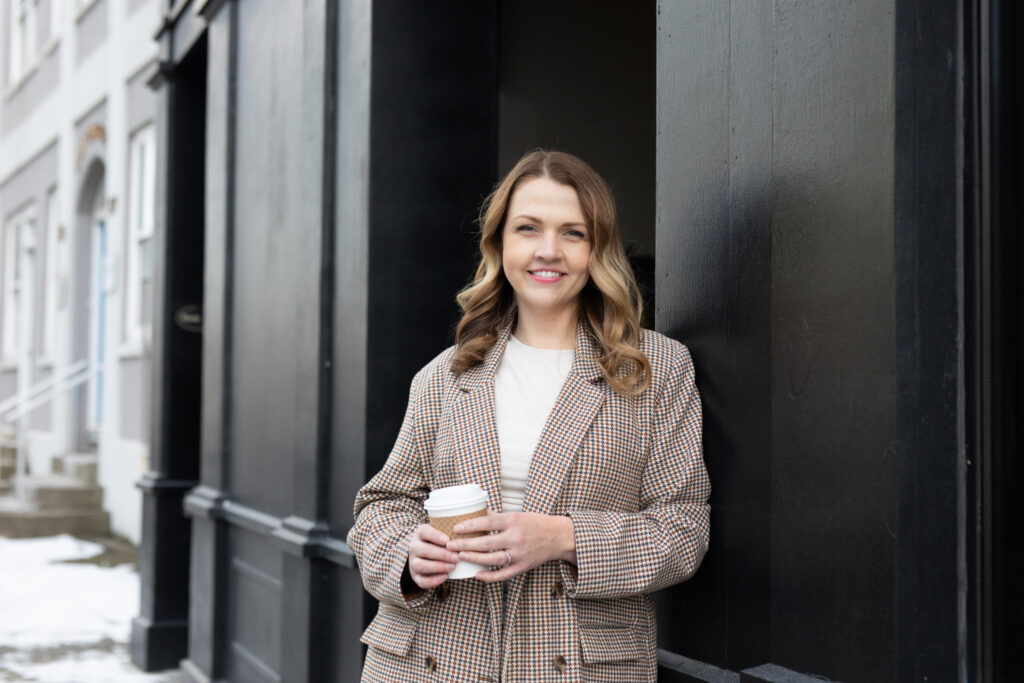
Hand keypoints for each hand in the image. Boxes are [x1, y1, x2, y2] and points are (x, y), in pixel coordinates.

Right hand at [407, 524, 460, 589]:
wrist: (425, 554)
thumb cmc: (439, 541)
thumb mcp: (442, 532)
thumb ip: (452, 531)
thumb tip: (471, 530)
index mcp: (420, 533)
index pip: (425, 532)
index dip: (435, 536)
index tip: (448, 540)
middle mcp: (414, 547)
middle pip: (424, 550)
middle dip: (442, 554)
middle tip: (457, 557)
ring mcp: (413, 562)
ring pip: (421, 565)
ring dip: (438, 567)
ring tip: (453, 567)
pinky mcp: (416, 576)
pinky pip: (421, 580)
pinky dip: (433, 580)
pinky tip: (445, 577)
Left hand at [446, 512, 575, 582]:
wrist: (558, 536)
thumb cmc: (535, 523)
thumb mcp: (517, 514)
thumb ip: (497, 516)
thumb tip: (475, 513)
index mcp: (514, 520)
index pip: (488, 522)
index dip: (471, 525)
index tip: (456, 528)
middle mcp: (516, 537)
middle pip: (487, 542)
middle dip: (466, 544)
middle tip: (451, 545)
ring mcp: (520, 553)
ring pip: (493, 559)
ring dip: (475, 559)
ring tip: (460, 557)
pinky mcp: (523, 566)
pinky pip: (504, 574)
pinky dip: (490, 576)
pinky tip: (477, 575)